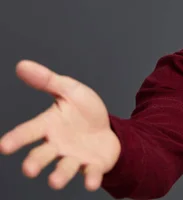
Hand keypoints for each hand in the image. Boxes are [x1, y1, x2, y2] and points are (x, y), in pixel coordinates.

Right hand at [0, 60, 120, 190]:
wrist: (109, 128)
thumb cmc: (83, 112)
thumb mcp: (69, 91)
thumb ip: (47, 81)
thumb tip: (21, 65)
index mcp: (49, 126)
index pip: (29, 131)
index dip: (16, 139)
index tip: (4, 146)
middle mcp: (58, 145)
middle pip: (42, 155)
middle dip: (35, 162)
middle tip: (29, 169)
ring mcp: (75, 157)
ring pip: (64, 168)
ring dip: (60, 175)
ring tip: (55, 180)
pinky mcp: (93, 165)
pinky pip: (91, 173)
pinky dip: (91, 177)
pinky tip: (91, 182)